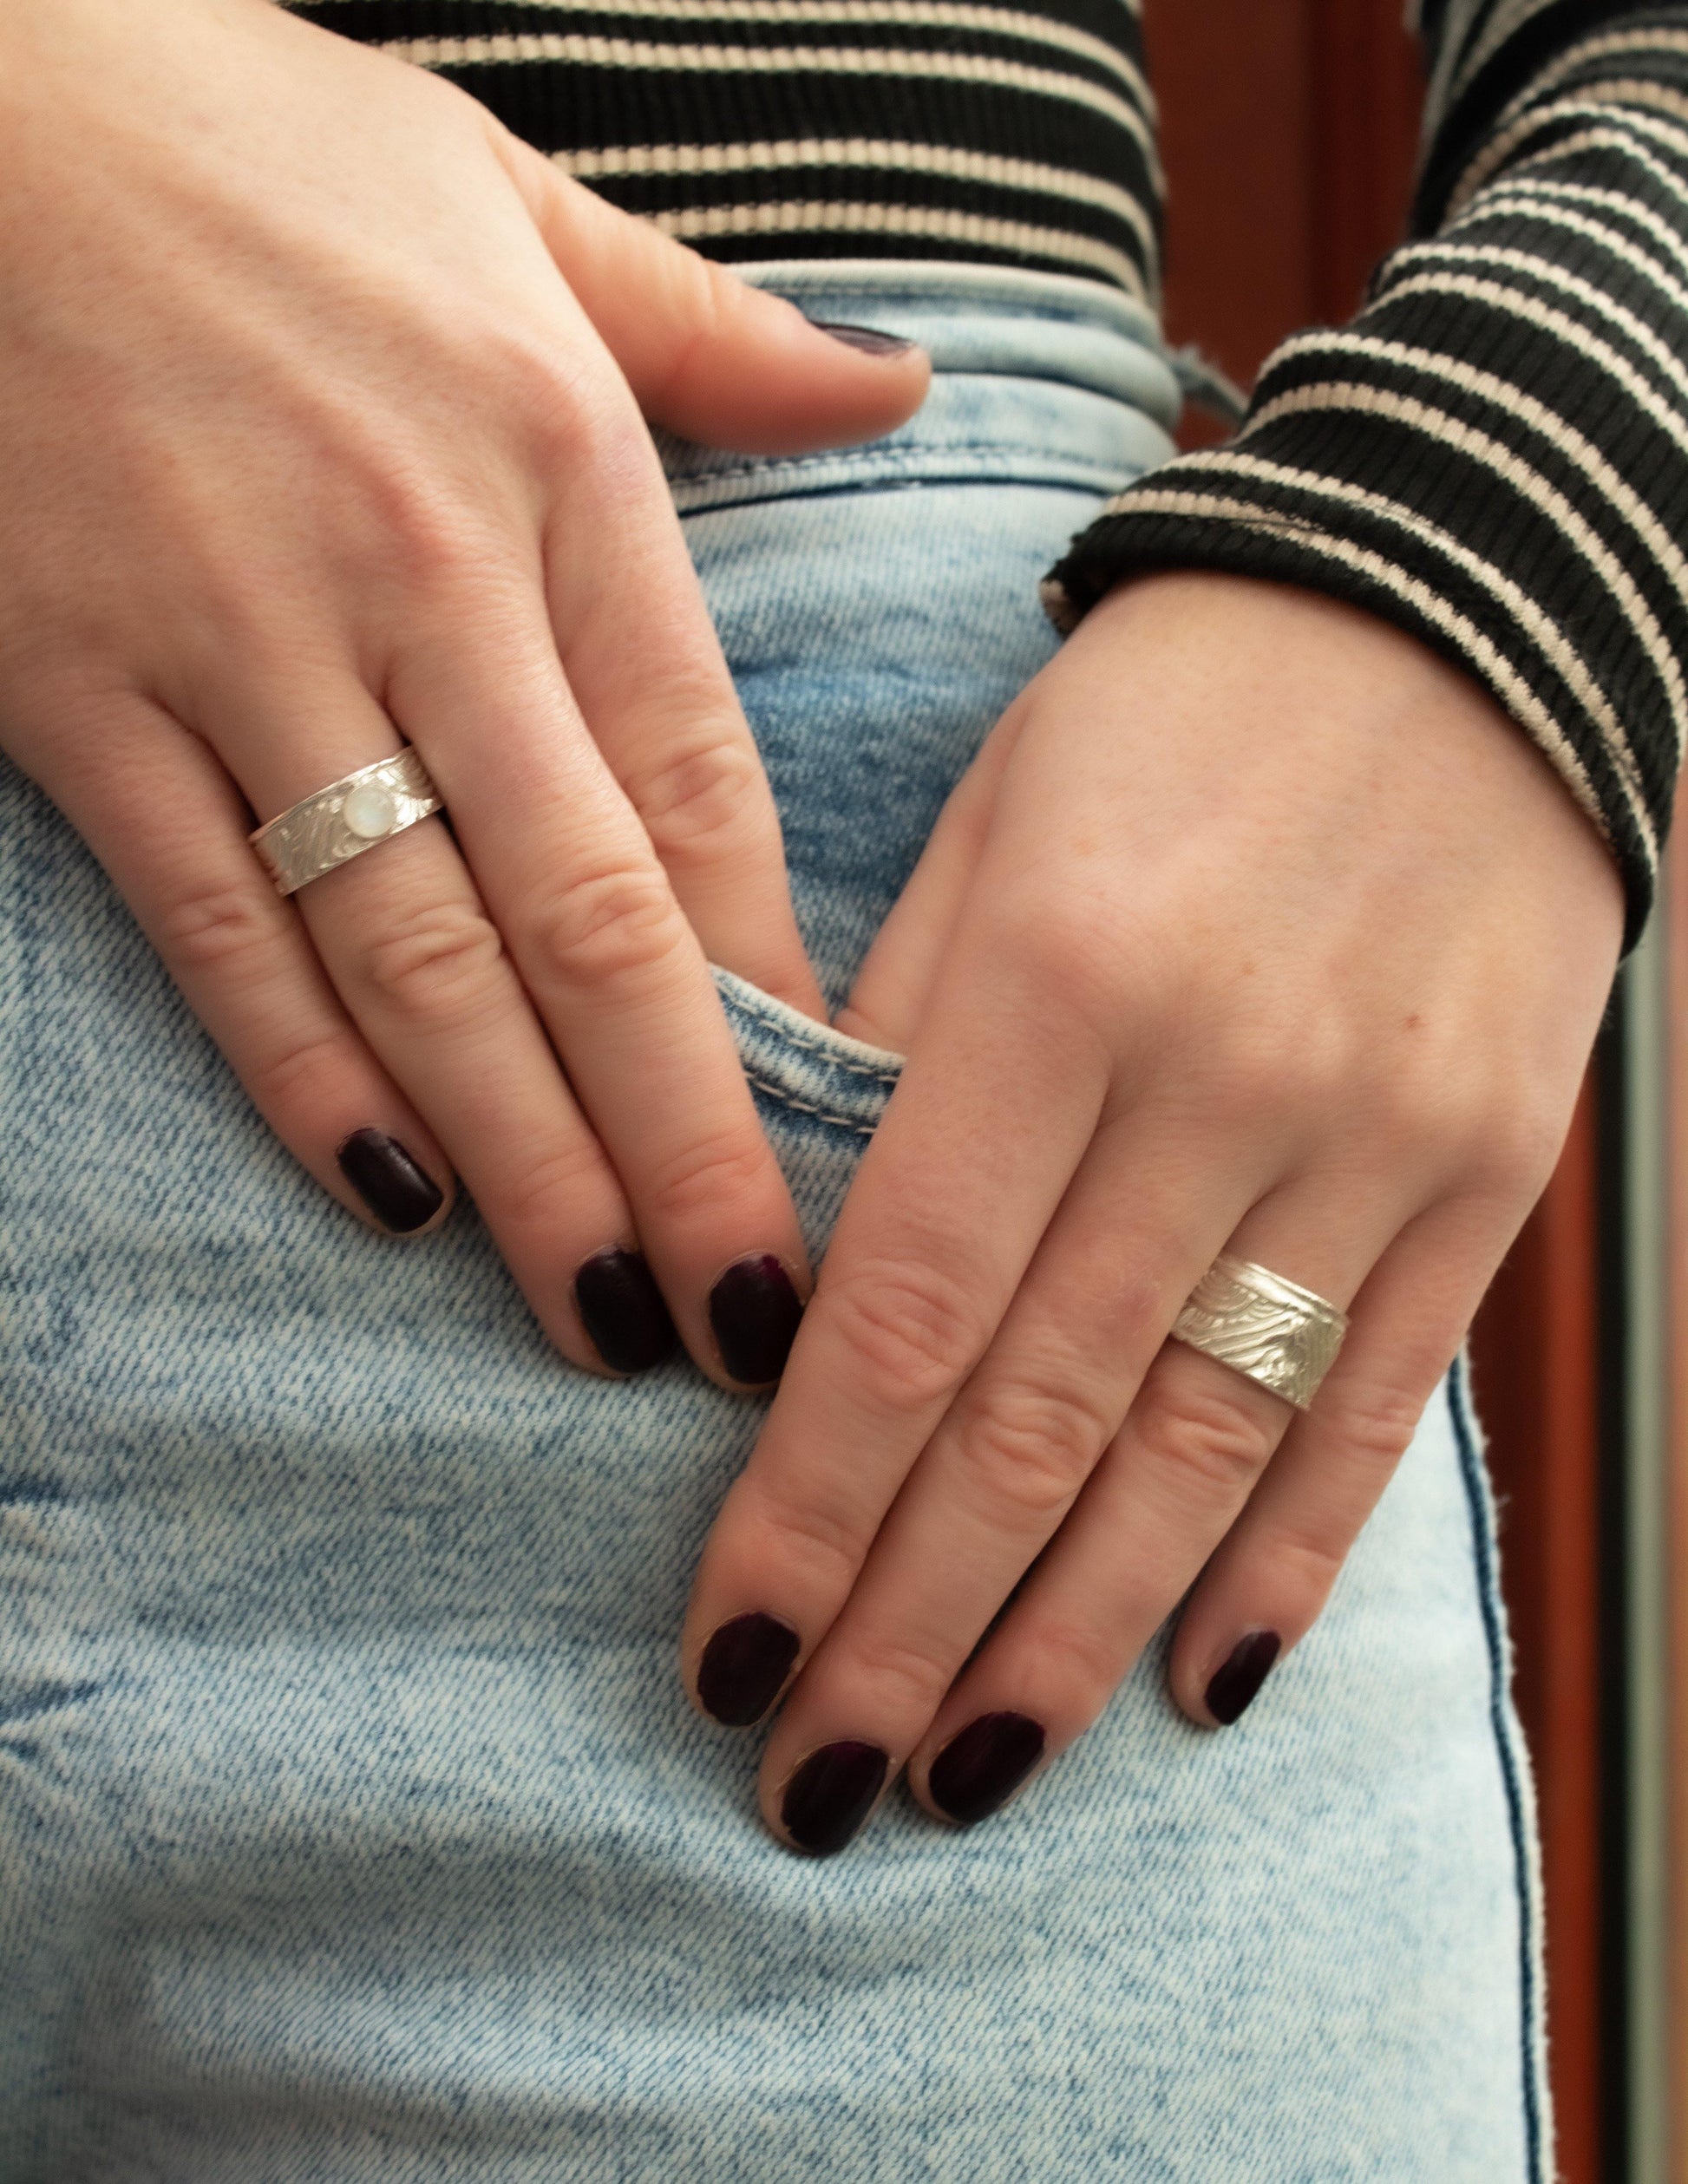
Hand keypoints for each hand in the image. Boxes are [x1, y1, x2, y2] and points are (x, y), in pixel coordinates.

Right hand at [0, 0, 924, 1381]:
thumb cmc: (261, 144)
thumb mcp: (520, 204)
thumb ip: (715, 335)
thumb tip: (898, 384)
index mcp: (558, 469)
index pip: (699, 789)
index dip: (773, 989)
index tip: (845, 1138)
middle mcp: (420, 578)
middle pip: (582, 918)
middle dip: (680, 1141)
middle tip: (753, 1322)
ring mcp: (236, 646)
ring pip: (409, 955)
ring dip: (518, 1156)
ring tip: (599, 1313)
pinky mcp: (72, 692)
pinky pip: (207, 921)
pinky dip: (296, 1069)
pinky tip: (386, 1196)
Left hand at [681, 571, 1622, 1850]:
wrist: (1454, 608)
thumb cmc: (1169, 712)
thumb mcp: (987, 827)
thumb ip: (891, 1052)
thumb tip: (811, 1277)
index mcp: (1058, 978)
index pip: (907, 1312)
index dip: (807, 1508)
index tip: (726, 1656)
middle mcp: (1218, 1080)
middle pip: (1039, 1422)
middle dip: (910, 1625)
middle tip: (811, 1784)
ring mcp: (1376, 1141)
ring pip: (1199, 1449)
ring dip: (1075, 1638)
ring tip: (967, 1778)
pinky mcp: (1489, 1174)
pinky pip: (1375, 1404)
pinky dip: (1288, 1559)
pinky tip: (1202, 1687)